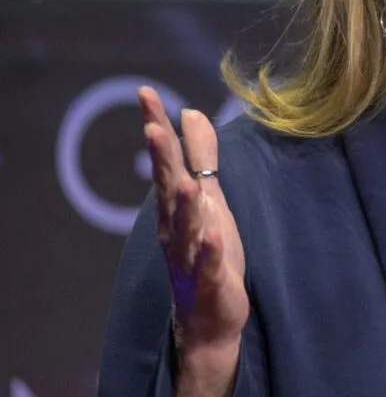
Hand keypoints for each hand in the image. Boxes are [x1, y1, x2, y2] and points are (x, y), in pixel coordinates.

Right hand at [139, 86, 247, 392]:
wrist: (209, 317)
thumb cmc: (207, 251)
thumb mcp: (210, 198)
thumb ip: (201, 157)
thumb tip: (192, 113)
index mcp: (177, 206)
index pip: (166, 160)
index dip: (157, 127)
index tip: (147, 94)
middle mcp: (176, 228)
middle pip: (168, 188)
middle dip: (161, 160)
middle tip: (152, 127)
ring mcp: (191, 256)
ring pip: (185, 227)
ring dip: (184, 205)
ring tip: (186, 180)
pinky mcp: (211, 281)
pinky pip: (209, 264)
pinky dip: (209, 250)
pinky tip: (212, 234)